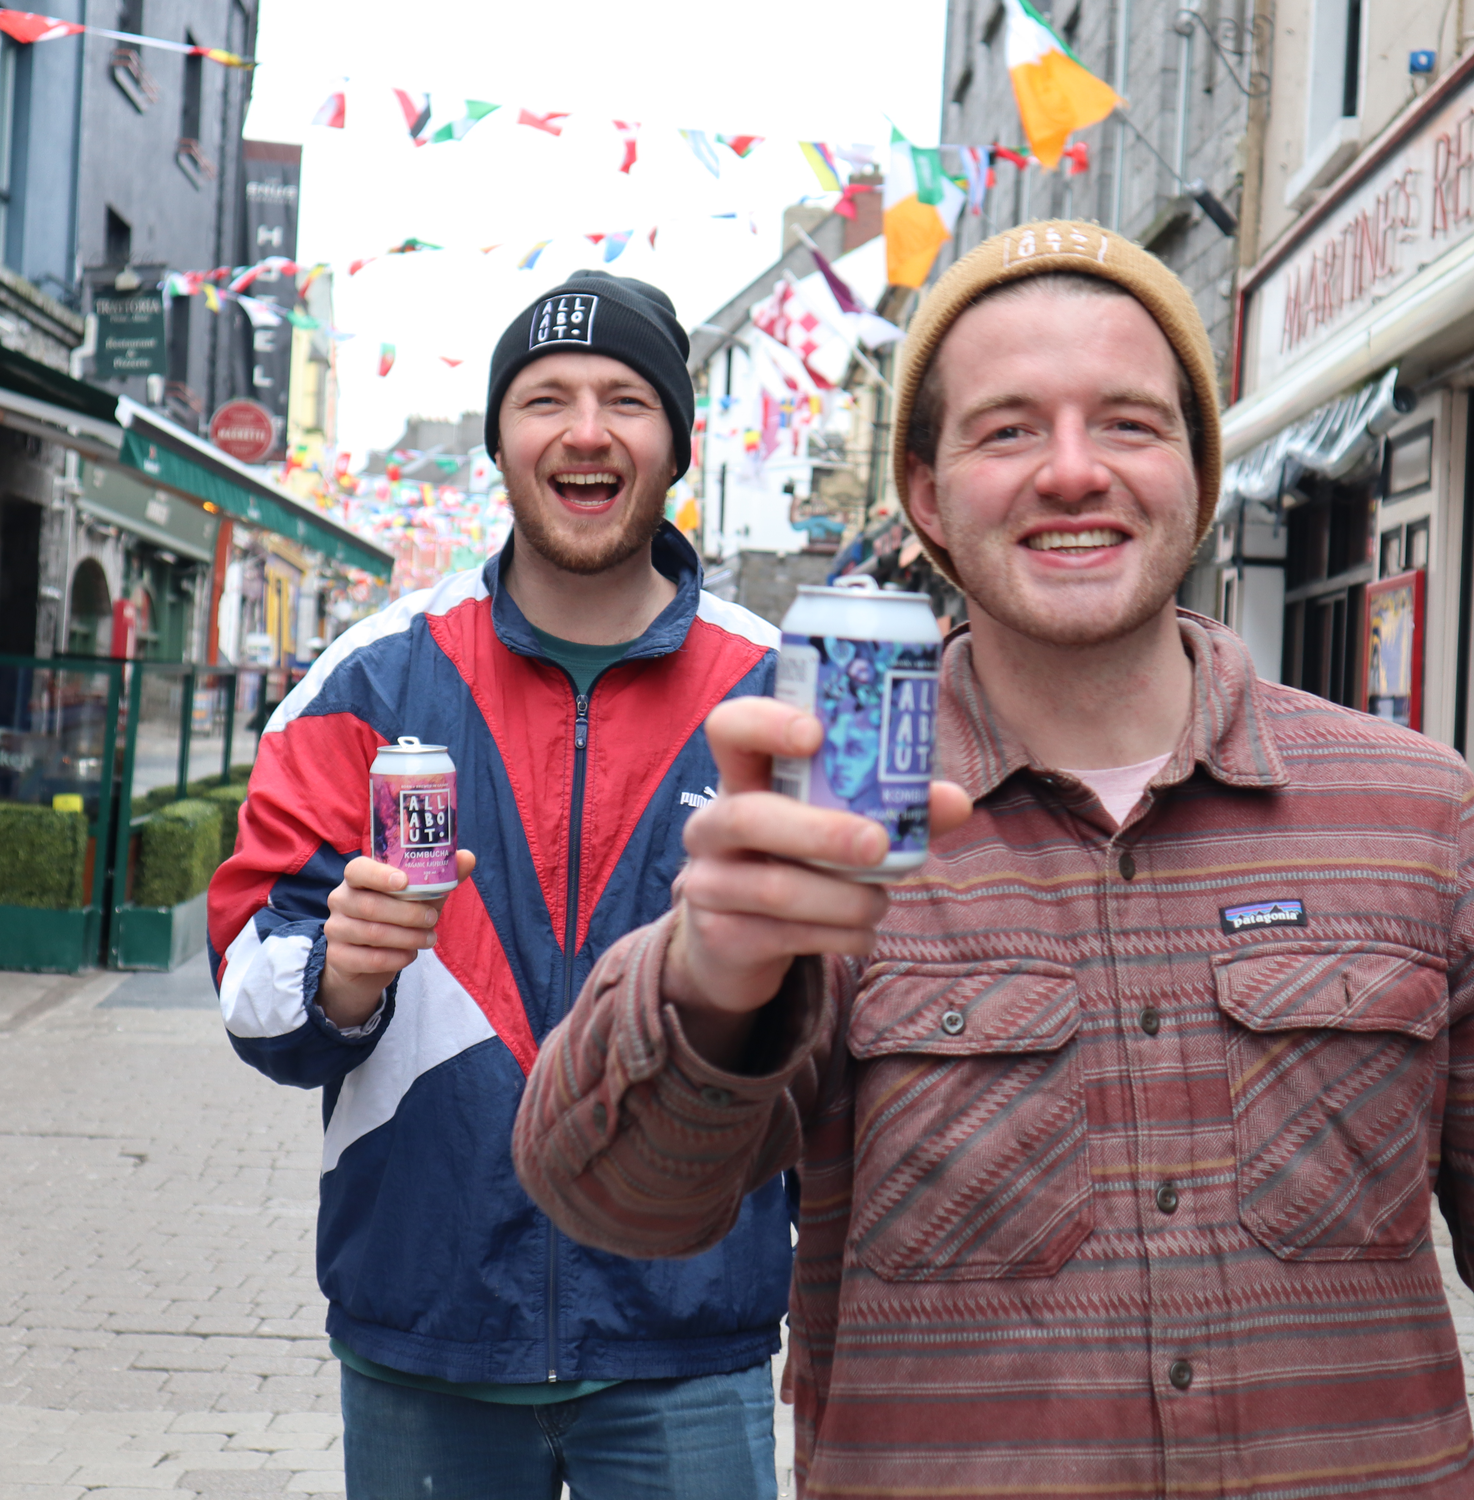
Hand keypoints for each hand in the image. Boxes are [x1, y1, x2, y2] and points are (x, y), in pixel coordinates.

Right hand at [319, 851, 476, 1028]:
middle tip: (432, 919)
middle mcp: (341, 899)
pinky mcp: (338, 956)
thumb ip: (440, 878)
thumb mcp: (419, 898)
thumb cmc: (396, 918)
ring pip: (372, 933)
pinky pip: (369, 958)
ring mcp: (336, 928)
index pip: (358, 869)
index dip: (379, 875)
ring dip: (407, 937)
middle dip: (407, 913)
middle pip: (370, 904)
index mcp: (358, 878)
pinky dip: (396, 958)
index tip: (404, 882)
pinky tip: (410, 954)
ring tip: (429, 939)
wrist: (367, 960)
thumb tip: (467, 857)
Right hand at [666, 697, 970, 1065]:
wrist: (738, 942)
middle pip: (747, 815)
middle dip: (820, 830)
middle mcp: (712, 825)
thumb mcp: (836, 826)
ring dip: (843, 898)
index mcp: (741, 779)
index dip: (765, 723)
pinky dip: (837, 935)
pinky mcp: (719, 935)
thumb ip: (894, 808)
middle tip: (878, 844)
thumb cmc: (798, 862)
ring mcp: (708, 882)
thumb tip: (956, 800)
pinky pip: (783, 935)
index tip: (816, 734)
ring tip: (879, 903)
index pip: (729, 727)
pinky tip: (861, 934)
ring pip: (774, 887)